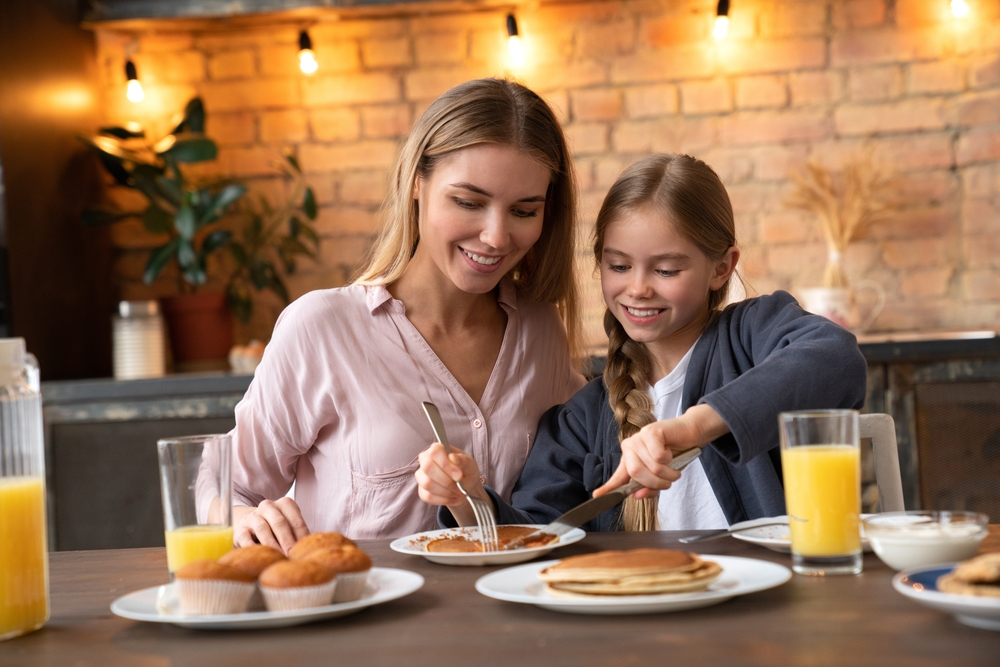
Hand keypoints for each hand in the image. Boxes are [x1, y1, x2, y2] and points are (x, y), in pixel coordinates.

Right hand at [233, 497, 309, 554]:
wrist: (249, 524)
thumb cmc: (275, 527)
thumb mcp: (288, 526)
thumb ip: (297, 535)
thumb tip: (309, 550)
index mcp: (284, 504)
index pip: (296, 520)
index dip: (302, 535)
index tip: (305, 549)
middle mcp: (268, 507)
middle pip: (280, 523)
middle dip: (288, 541)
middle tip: (293, 555)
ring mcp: (253, 517)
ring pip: (263, 529)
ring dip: (272, 545)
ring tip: (279, 557)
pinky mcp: (240, 529)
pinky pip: (246, 539)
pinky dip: (253, 548)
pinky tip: (260, 558)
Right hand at [415, 442, 488, 526]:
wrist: (466, 487)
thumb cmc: (466, 471)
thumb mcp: (470, 464)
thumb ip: (463, 460)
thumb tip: (453, 457)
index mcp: (437, 449)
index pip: (434, 452)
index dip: (446, 465)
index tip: (459, 475)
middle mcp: (425, 460)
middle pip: (427, 467)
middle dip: (446, 480)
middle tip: (459, 485)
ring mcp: (421, 476)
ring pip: (427, 484)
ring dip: (446, 491)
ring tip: (457, 491)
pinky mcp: (422, 491)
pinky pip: (428, 496)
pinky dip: (443, 499)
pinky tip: (452, 497)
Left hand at [592, 405, 728, 499]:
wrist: (689, 435)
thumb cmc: (674, 456)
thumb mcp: (661, 477)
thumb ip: (648, 488)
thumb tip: (637, 495)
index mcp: (629, 459)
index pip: (618, 476)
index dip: (608, 487)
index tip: (597, 496)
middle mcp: (630, 447)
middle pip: (636, 473)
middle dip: (656, 483)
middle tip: (667, 481)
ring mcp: (639, 438)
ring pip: (652, 467)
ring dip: (669, 473)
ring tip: (673, 467)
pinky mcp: (651, 431)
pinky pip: (659, 456)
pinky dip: (670, 459)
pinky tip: (670, 451)